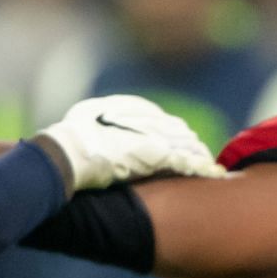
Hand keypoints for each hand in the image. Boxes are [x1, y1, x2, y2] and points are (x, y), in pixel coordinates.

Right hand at [37, 95, 223, 190]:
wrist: (66, 154)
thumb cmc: (67, 141)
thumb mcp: (83, 120)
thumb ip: (99, 120)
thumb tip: (98, 127)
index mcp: (125, 106)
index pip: (156, 117)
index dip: (168, 130)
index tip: (176, 138)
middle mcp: (142, 116)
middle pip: (174, 127)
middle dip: (186, 140)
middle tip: (198, 152)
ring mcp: (151, 135)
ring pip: (184, 142)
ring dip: (196, 153)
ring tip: (208, 164)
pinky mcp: (155, 155)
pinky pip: (185, 159)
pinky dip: (199, 166)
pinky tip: (210, 171)